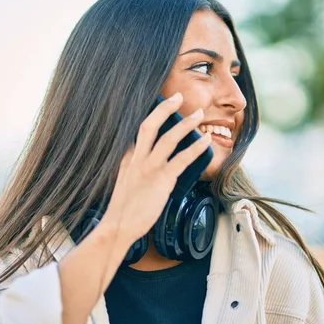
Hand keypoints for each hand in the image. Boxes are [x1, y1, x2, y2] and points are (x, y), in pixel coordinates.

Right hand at [100, 92, 211, 244]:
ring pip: (168, 138)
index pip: (139, 130)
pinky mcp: (161, 180)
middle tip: (177, 96)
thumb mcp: (125, 181)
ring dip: (185, 124)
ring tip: (199, 114)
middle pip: (149, 125)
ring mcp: (149, 168)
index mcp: (127, 157)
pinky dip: (195, 148)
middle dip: (164, 108)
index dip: (152, 116)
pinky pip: (182, 159)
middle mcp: (137, 158)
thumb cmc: (124, 208)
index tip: (163, 105)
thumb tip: (150, 162)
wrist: (118, 226)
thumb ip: (135, 168)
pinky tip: (205, 141)